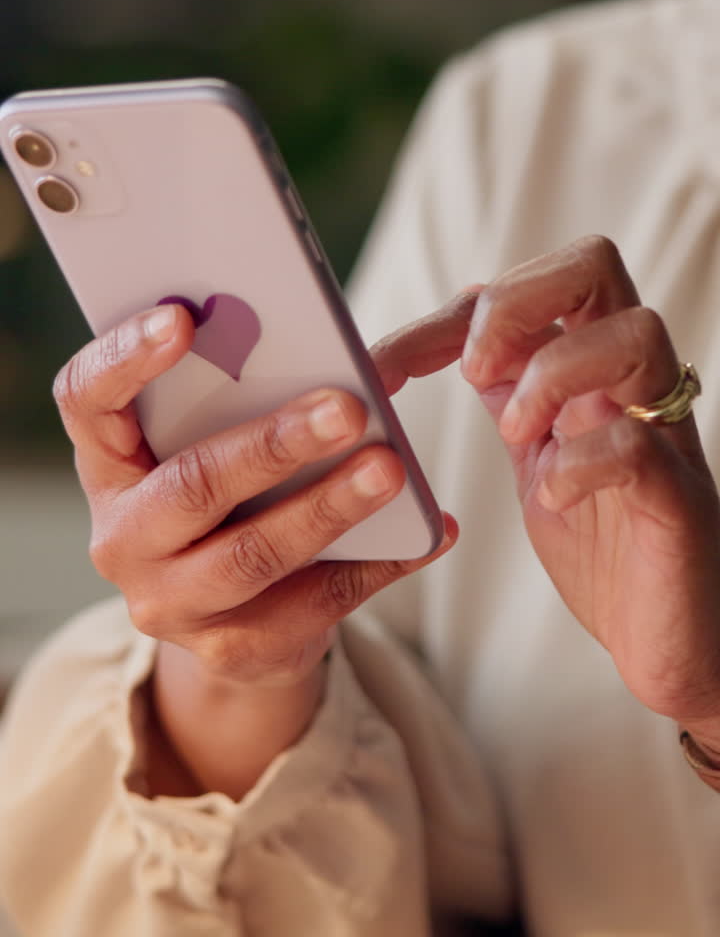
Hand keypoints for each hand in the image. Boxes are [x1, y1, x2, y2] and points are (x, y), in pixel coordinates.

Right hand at [53, 303, 455, 794]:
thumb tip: (324, 351)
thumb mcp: (209, 443)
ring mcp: (170, 603)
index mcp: (109, 464)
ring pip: (252, 555)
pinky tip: (426, 532)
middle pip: (190, 486)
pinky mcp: (230, 650)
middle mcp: (122, 537)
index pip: (86, 400)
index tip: (182, 320)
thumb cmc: (227, 496)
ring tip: (392, 469)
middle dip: (274, 445)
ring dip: (329, 507)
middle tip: (347, 407)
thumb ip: (237, 396)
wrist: (230, 617)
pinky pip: (313, 605)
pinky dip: (377, 564)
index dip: (124, 358)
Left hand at [374, 238, 719, 744]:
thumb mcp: (538, 457)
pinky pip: (639, 446)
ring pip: (635, 332)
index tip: (381, 364)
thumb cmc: (607, 550)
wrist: (671, 646)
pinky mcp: (678, 498)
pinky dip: (581, 461)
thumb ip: (511, 393)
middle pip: (594, 264)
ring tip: (515, 431)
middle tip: (472, 367)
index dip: (449, 312)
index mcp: (591, 369)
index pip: (530, 286)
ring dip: (554, 372)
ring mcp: (664, 434)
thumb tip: (462, 332)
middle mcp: (632, 385)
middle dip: (515, 300)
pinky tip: (552, 496)